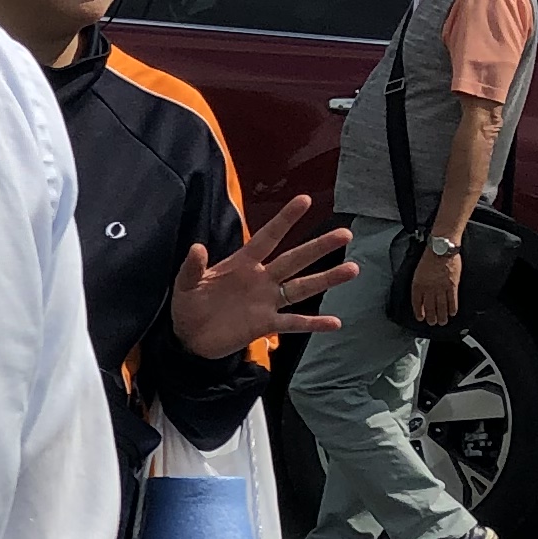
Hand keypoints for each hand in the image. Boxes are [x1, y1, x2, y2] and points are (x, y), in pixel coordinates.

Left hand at [171, 194, 361, 358]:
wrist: (189, 338)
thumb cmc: (189, 305)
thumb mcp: (185, 284)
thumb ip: (192, 267)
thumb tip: (197, 247)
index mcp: (243, 263)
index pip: (268, 237)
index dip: (285, 219)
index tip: (305, 200)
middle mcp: (261, 279)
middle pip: (295, 259)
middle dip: (319, 247)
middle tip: (345, 233)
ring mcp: (267, 302)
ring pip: (302, 287)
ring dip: (326, 279)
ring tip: (352, 269)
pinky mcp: (266, 325)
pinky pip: (293, 322)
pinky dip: (313, 323)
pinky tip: (335, 322)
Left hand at [411, 244, 464, 331]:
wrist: (441, 249)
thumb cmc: (429, 256)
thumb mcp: (418, 270)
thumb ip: (420, 283)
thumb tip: (421, 292)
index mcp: (418, 284)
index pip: (417, 302)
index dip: (418, 311)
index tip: (420, 318)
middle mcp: (429, 289)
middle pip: (429, 307)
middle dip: (430, 317)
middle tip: (432, 323)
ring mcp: (441, 288)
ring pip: (441, 306)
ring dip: (442, 316)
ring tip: (442, 322)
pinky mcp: (452, 285)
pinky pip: (452, 300)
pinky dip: (452, 308)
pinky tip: (452, 313)